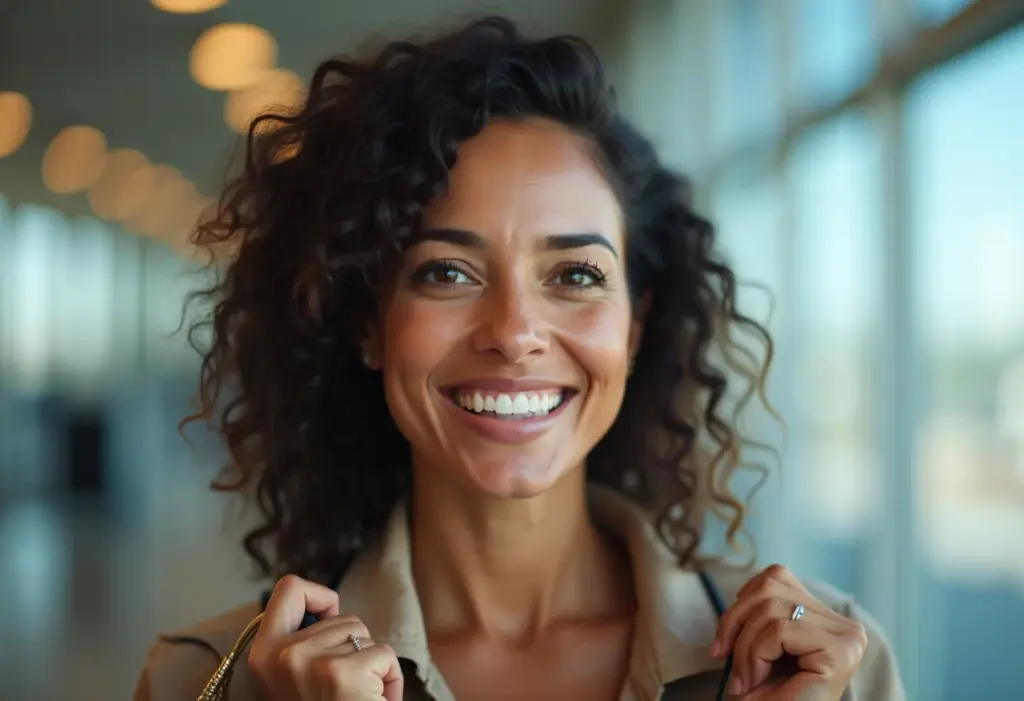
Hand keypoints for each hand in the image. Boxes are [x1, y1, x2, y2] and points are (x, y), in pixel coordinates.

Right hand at [248, 574, 403, 700]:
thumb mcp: (294, 677)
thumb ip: (301, 643)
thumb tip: (323, 609)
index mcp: (264, 655)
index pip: (288, 589)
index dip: (317, 596)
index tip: (328, 617)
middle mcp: (282, 656)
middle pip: (341, 616)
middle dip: (354, 646)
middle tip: (344, 686)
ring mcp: (312, 663)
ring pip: (365, 634)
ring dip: (372, 664)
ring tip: (357, 696)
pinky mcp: (344, 673)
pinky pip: (384, 654)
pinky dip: (390, 679)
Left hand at [710, 565, 867, 699]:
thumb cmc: (776, 696)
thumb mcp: (761, 646)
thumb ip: (756, 616)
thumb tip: (735, 598)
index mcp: (825, 615)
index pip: (775, 578)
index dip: (740, 603)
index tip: (722, 639)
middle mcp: (841, 622)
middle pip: (770, 588)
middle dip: (735, 622)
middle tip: (723, 658)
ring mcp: (845, 634)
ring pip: (771, 608)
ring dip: (745, 647)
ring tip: (745, 679)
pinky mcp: (839, 650)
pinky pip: (780, 631)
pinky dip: (757, 655)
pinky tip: (758, 681)